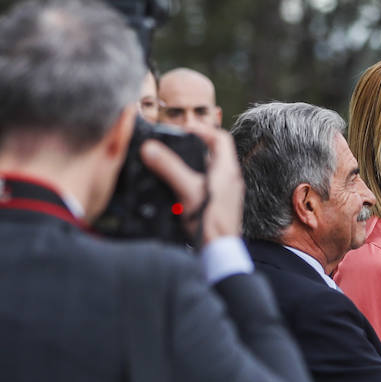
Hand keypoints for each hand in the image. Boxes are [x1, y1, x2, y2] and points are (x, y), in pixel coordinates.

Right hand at [140, 120, 244, 244]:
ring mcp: (225, 194)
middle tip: (175, 144)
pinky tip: (178, 188)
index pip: (220, 138)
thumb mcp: (187, 190)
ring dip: (191, 165)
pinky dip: (191, 182)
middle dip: (194, 146)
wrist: (218, 252)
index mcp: (227, 170)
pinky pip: (205, 186)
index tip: (184, 129)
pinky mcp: (218, 206)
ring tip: (172, 163)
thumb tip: (150, 149)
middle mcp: (229, 180)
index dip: (203, 129)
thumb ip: (169, 168)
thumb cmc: (210, 223)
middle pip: (214, 153)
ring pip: (209, 170)